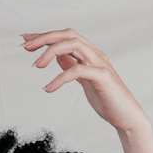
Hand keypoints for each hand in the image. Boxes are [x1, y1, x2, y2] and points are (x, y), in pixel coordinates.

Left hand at [22, 28, 148, 132]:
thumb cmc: (107, 100)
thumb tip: (57, 57)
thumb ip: (73, 66)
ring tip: (36, 65)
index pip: (65, 37)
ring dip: (51, 51)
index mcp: (90, 54)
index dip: (45, 36)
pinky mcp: (102, 77)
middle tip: (25, 46)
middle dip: (44, 38)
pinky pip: (77, 71)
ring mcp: (100, 64)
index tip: (26, 39)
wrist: (127, 117)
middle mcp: (95, 54)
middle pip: (67, 35)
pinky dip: (60, 77)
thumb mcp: (85, 81)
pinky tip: (48, 88)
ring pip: (73, 45)